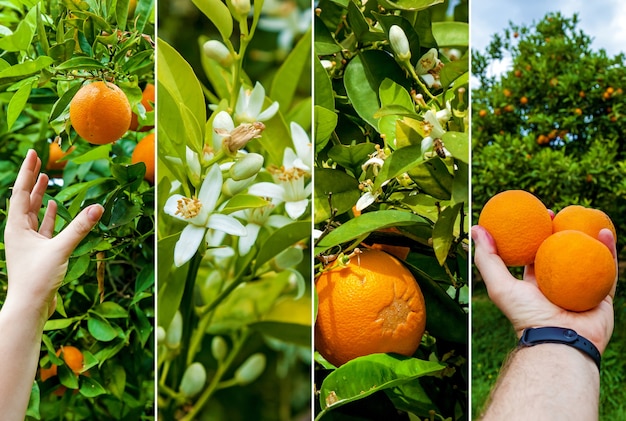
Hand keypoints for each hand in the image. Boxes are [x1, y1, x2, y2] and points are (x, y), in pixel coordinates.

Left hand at [4, 150, 102, 320]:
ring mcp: (27, 242)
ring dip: (38, 196)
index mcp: (16, 227)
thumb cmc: (38, 278)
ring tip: (44, 179)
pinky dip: (47, 215)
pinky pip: (42, 227)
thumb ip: (80, 227)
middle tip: (38, 160)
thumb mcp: (60, 249)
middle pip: (23, 199)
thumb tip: (99, 207)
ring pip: (32, 212)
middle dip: (31, 179)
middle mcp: (18, 232)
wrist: (30, 307)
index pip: (19, 192)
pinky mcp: (38, 252)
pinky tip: (52, 207)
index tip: (33, 153)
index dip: (26, 172)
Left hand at [472, 225, 616, 352]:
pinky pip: (608, 268)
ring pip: (587, 257)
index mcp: (534, 283)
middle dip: (562, 231)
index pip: (535, 253)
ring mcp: (580, 289)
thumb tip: (477, 229)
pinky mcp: (602, 295)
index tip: (538, 213)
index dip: (537, 233)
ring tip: (586, 216)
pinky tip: (605, 231)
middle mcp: (557, 285)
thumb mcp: (499, 285)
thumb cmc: (526, 316)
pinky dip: (608, 249)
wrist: (558, 342)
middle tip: (561, 213)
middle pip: (562, 252)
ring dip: (588, 236)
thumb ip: (488, 258)